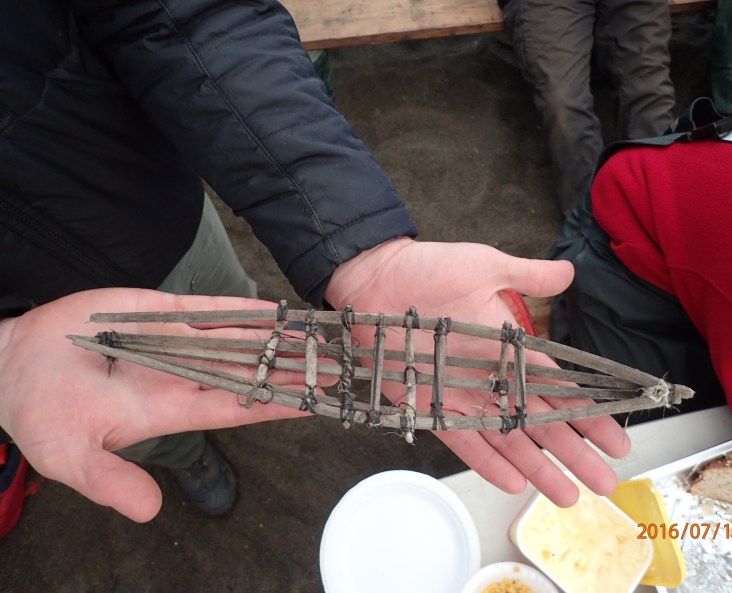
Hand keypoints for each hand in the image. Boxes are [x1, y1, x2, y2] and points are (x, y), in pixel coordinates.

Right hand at [0, 288, 314, 521]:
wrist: (12, 364)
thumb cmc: (40, 413)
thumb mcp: (70, 455)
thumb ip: (110, 481)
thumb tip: (148, 512)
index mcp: (171, 409)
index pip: (238, 408)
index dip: (278, 405)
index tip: (317, 402)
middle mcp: (182, 375)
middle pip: (251, 371)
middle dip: (293, 369)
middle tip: (338, 364)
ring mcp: (174, 342)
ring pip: (237, 338)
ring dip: (277, 336)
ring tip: (319, 334)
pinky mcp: (157, 312)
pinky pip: (207, 310)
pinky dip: (240, 309)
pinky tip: (274, 309)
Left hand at [325, 238, 630, 505]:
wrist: (376, 278)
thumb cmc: (429, 269)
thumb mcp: (485, 265)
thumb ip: (527, 275)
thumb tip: (570, 271)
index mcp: (511, 348)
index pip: (560, 388)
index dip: (589, 414)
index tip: (616, 439)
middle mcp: (492, 377)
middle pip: (541, 422)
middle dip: (575, 453)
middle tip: (605, 483)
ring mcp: (463, 394)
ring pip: (508, 440)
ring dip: (538, 468)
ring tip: (568, 497)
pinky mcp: (430, 404)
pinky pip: (463, 439)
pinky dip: (487, 461)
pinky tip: (513, 483)